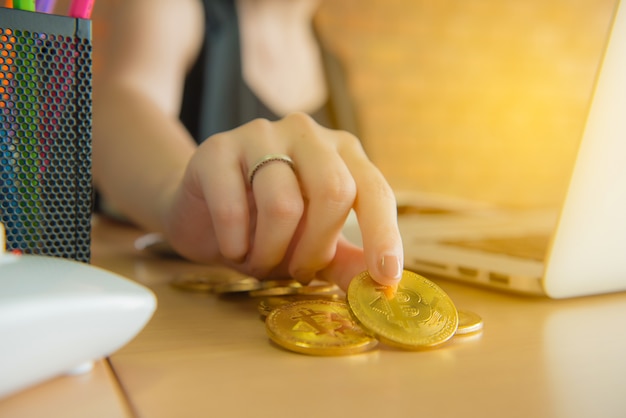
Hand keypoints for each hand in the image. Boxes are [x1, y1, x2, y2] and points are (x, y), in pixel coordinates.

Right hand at [161, 113, 402, 289]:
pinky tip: (232, 248)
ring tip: (258, 261)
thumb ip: (346, 261)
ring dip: (270, 252)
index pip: (373, 190)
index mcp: (341, 152)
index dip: (383, 234)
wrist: (201, 213)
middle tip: (297, 273)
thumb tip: (381, 288)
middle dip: (316, 248)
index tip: (385, 278)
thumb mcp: (312, 247)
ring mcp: (260, 134)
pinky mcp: (216, 149)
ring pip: (282, 204)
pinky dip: (235, 244)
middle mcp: (306, 133)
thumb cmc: (266, 229)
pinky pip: (232, 208)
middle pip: (333, 191)